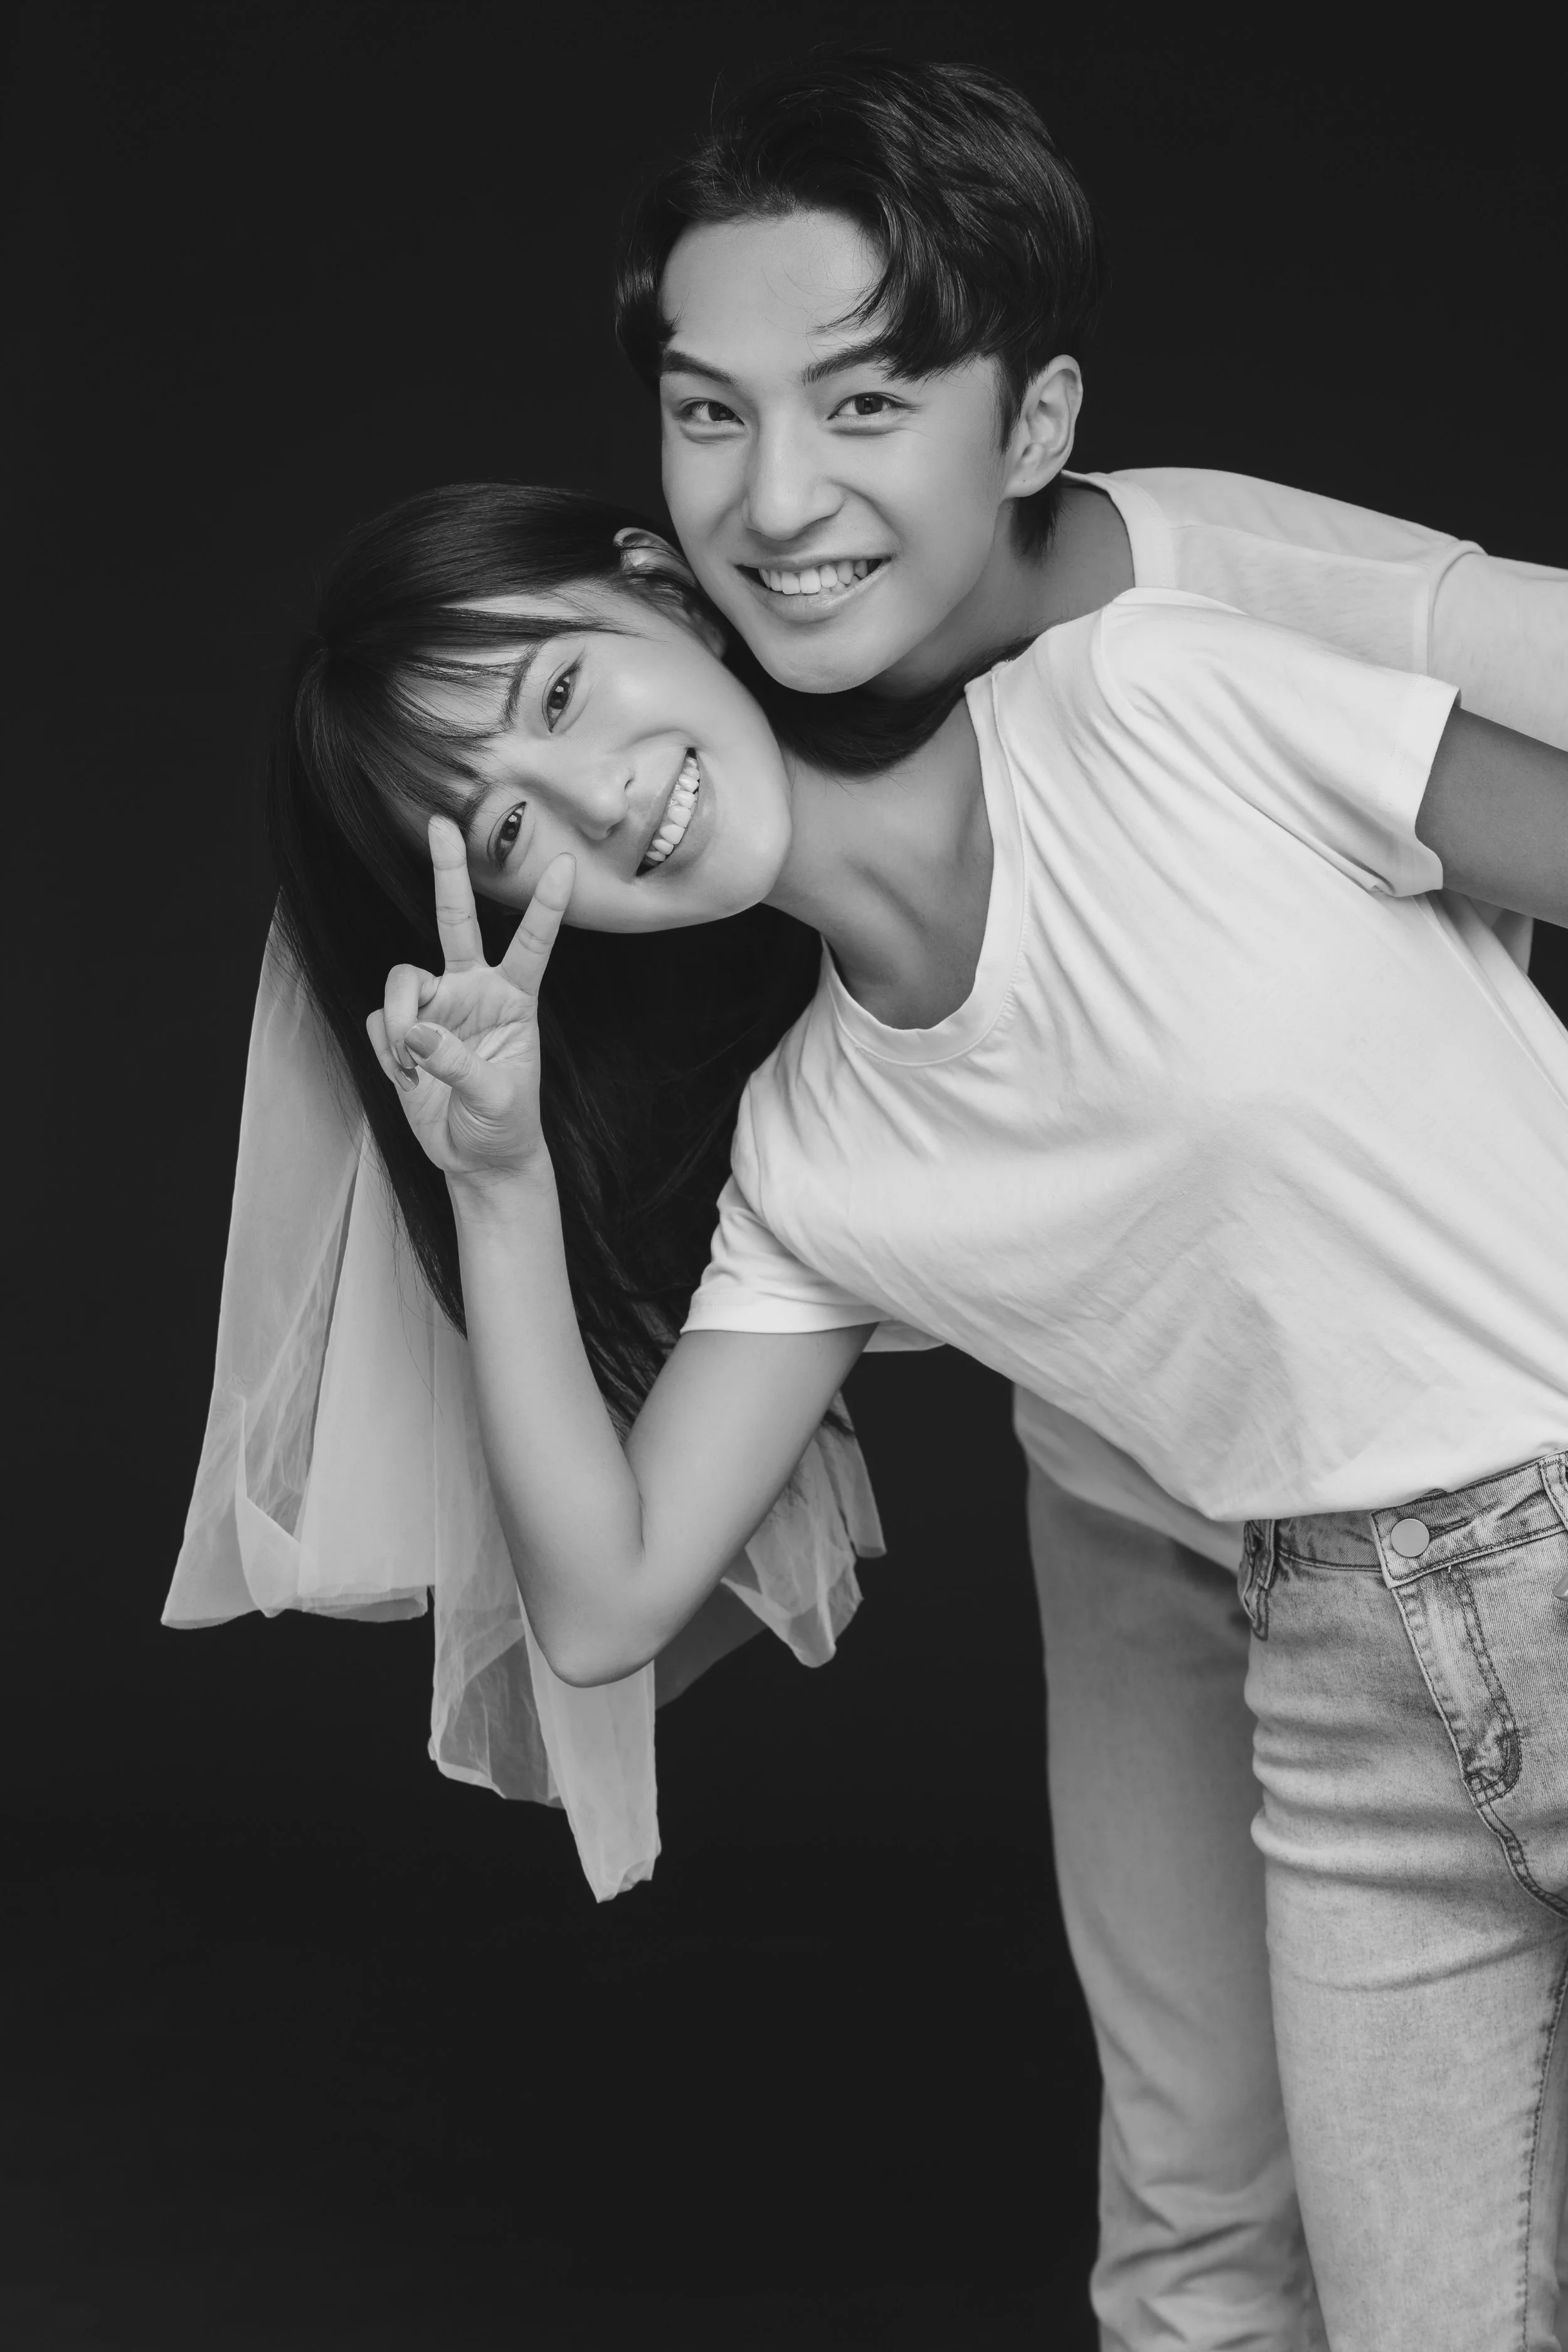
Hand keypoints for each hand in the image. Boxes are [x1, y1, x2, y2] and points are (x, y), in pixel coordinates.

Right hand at [366, 815, 573, 1182]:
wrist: (478, 1160)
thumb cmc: (504, 1123)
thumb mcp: (498, 1098)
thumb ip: (459, 1064)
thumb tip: (417, 1034)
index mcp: (513, 1000)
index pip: (532, 945)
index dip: (546, 907)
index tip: (566, 865)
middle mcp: (472, 991)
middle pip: (455, 920)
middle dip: (448, 872)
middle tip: (441, 824)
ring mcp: (435, 1008)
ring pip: (402, 980)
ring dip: (401, 1020)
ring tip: (412, 1066)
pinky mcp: (401, 1032)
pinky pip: (380, 1023)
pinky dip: (389, 1052)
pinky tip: (408, 1079)